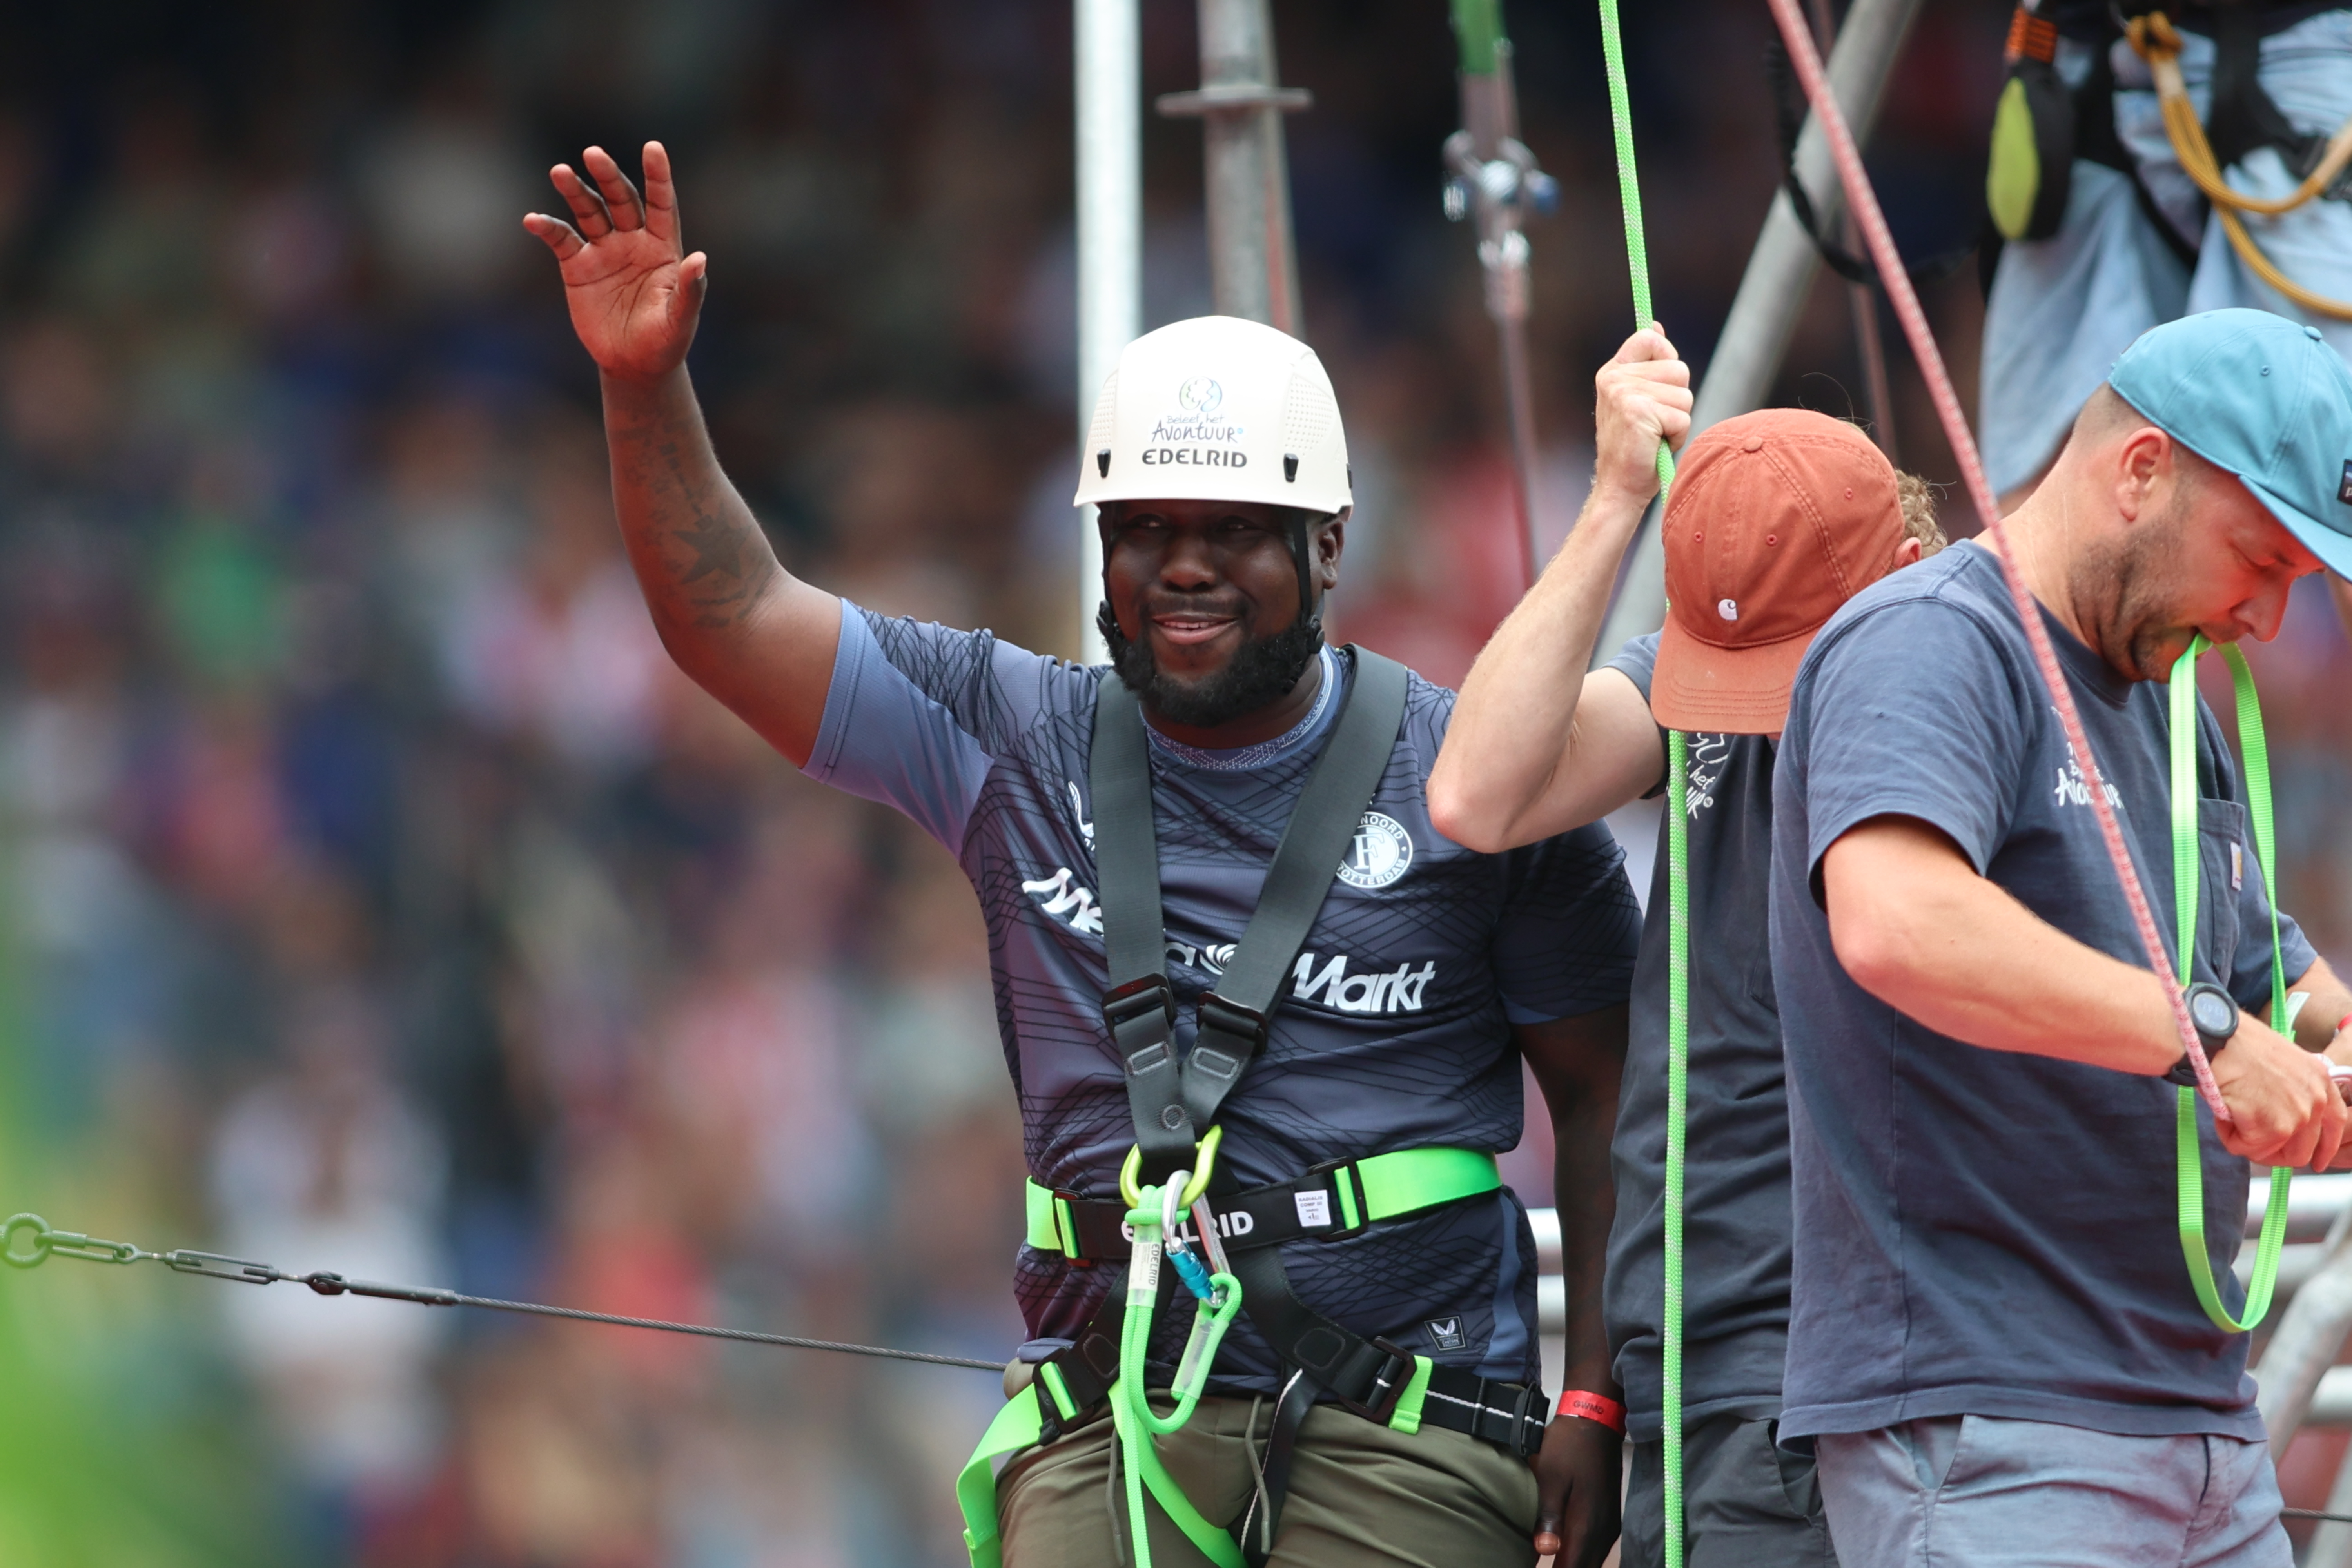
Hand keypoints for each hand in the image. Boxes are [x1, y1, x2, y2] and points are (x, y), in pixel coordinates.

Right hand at [524, 142, 706, 382]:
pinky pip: (561, 239)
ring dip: (575, 191)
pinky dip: (547, 228)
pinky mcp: (577, 266)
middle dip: (608, 176)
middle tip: (593, 153)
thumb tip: (700, 260)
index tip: (653, 147)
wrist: (634, 366)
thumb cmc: (665, 342)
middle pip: (620, 199)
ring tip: (560, 171)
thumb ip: (690, 290)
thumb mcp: (681, 319)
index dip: (658, 176)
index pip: (661, 204)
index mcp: (663, 247)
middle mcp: (633, 241)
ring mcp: (603, 250)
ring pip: (588, 211)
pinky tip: (534, 220)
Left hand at [1530, 1412, 1621, 1565]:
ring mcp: (1609, 1525)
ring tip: (1549, 1563)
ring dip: (1573, 1564)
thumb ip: (1549, 1517)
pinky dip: (1582, 1556)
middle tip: (1535, 1565)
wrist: (1596, 1422)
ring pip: (1593, 1561)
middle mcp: (1603, 1531)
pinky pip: (1596, 1549)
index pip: (1572, 1567)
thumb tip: (1545, 1551)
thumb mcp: (1551, 1477)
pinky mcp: (1609, 1518)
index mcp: (1587, 1524)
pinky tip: (1565, 1553)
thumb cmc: (1568, 1447)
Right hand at [1591, 326, 1691, 509]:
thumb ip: (1647, 364)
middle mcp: (1614, 379)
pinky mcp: (1638, 413)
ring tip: (1656, 434)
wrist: (1620, 488)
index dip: (1666, 357)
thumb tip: (1656, 326)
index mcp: (1612, 372)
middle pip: (1678, 368)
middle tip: (1656, 421)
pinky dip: (1678, 434)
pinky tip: (1657, 444)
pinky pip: (1682, 415)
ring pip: (1684, 393)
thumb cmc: (1635, 447)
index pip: (1650, 339)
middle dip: (1677, 398)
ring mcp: (1624, 394)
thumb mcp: (1638, 398)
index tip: (1660, 384)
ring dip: (1678, 418)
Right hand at [2211, 1012, 2344, 1168]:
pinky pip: (2245, 1148)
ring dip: (2248, 1143)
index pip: (2335, 1125)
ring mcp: (2295, 1116)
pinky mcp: (2270, 1127)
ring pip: (2272, 1154)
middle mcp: (2315, 1100)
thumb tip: (2280, 1116)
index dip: (2323, 1148)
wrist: (2216, 1038)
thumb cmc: (2237, 1043)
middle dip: (2273, 1151)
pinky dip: (2229, 1136)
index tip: (2315, 1161)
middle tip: (2249, 1138)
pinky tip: (2222, 1113)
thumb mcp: (2282, 1061)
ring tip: (2231, 1119)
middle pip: (2301, 1151)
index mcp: (2320, 1080)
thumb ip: (2293, 1089)